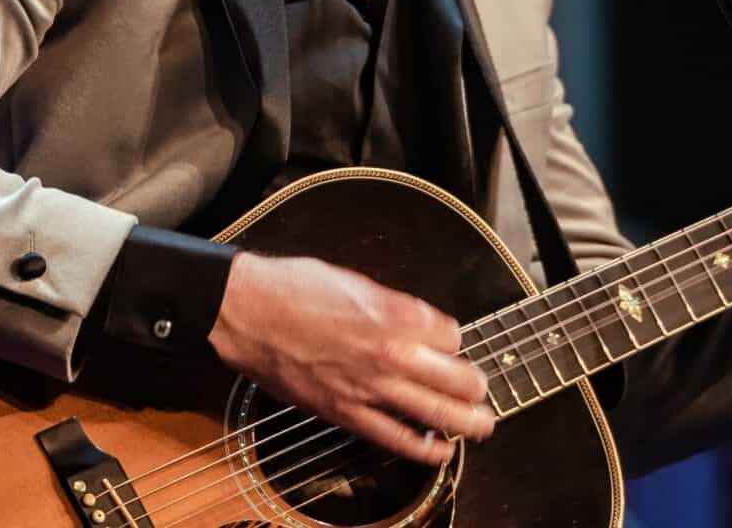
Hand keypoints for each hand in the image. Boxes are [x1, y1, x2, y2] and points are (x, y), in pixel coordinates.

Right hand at [206, 253, 494, 464]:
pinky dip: (424, 449)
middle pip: (459, 379)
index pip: (453, 335)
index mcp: (396, 313)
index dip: (453, 339)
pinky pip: (395, 438)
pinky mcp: (346, 413)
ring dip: (468, 423)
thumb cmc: (294, 287)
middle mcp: (391, 353)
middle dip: (477, 387)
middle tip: (484, 390)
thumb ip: (394, 305)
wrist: (248, 312)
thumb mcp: (357, 280)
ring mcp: (370, 388)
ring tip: (482, 424)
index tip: (448, 342)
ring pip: (437, 415)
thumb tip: (419, 323)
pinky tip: (441, 450)